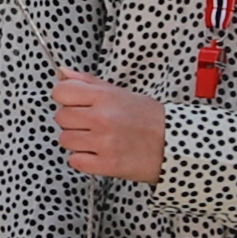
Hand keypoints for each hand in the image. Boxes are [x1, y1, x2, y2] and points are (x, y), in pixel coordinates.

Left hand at [50, 66, 167, 180]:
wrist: (176, 145)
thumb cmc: (150, 119)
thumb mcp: (122, 93)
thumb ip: (89, 83)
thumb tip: (62, 73)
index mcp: (105, 97)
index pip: (61, 91)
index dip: (66, 98)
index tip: (75, 104)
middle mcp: (102, 118)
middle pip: (61, 117)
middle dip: (72, 121)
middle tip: (90, 124)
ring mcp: (104, 142)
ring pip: (65, 140)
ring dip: (78, 142)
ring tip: (98, 139)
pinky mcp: (107, 164)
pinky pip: (75, 161)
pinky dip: (84, 160)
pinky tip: (99, 153)